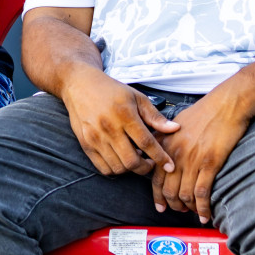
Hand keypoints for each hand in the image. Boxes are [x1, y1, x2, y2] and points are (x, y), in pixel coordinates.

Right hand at [60, 68, 177, 176]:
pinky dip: (116, 169)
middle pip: (132, 161)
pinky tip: (121, 159)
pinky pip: (103, 167)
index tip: (170, 166)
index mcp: (124, 114)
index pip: (146, 143)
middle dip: (146, 168)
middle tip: (151, 162)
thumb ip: (155, 116)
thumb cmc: (111, 90)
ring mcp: (95, 138)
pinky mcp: (85, 144)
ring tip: (136, 158)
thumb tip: (175, 129)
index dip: (161, 158)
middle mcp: (108, 128)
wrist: (79, 85)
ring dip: (131, 168)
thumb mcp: (136, 97)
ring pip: (118, 167)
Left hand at [152, 90, 250, 221]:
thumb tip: (161, 156)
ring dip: (189, 209)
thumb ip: (165, 141)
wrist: (226, 105)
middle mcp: (175, 155)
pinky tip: (207, 215)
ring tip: (194, 213)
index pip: (155, 178)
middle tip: (180, 210)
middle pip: (168, 190)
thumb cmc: (203, 112)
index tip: (161, 207)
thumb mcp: (175, 124)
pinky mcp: (210, 163)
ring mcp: (192, 160)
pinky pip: (202, 192)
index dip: (158, 197)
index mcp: (164, 145)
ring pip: (184, 195)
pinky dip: (203, 208)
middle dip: (173, 205)